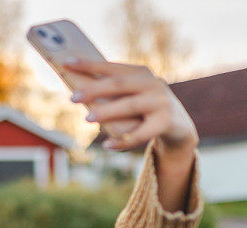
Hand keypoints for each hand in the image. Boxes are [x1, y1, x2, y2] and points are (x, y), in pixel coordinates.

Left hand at [65, 59, 198, 152]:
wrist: (179, 126)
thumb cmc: (145, 110)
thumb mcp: (132, 97)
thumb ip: (112, 94)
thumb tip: (78, 94)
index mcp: (141, 73)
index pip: (111, 67)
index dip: (89, 64)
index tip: (66, 63)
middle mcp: (152, 83)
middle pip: (119, 84)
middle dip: (94, 89)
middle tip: (72, 98)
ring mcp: (160, 102)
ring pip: (130, 106)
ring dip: (107, 112)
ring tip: (87, 118)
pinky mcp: (166, 122)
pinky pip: (141, 134)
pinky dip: (122, 141)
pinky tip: (106, 146)